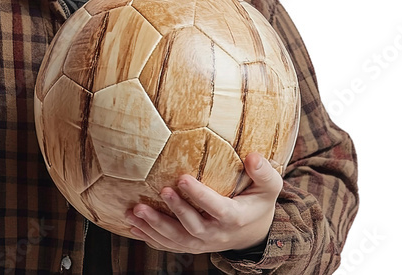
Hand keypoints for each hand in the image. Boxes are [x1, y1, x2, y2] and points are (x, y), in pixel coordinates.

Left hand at [125, 153, 281, 253]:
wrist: (253, 232)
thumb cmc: (258, 202)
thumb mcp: (269, 187)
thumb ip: (263, 172)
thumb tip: (253, 155)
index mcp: (234, 217)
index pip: (216, 208)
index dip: (199, 195)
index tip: (183, 178)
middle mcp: (216, 234)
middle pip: (192, 227)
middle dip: (175, 211)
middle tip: (160, 192)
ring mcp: (202, 243)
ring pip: (176, 239)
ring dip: (154, 226)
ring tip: (135, 211)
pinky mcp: (191, 245)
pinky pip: (168, 245)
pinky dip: (150, 237)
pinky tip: (132, 226)